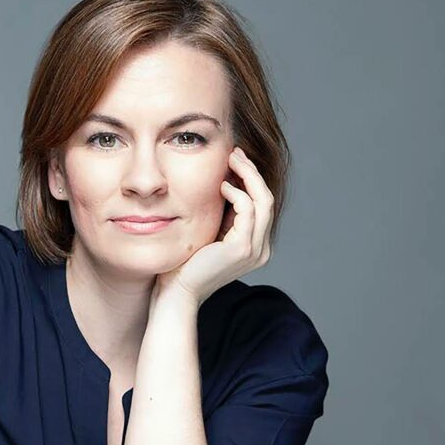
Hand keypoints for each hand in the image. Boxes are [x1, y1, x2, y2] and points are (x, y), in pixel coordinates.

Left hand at [153, 146, 274, 306]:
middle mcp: (260, 249)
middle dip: (252, 172)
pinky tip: (221, 186)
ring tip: (231, 160)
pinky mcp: (241, 248)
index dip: (251, 179)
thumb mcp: (209, 232)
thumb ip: (222, 213)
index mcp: (255, 245)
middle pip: (267, 199)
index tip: (235, 160)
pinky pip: (248, 210)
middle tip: (236, 152)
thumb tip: (223, 180)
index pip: (262, 204)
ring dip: (248, 176)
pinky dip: (237, 193)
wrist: (177, 291)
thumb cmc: (186, 263)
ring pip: (263, 201)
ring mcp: (254, 250)